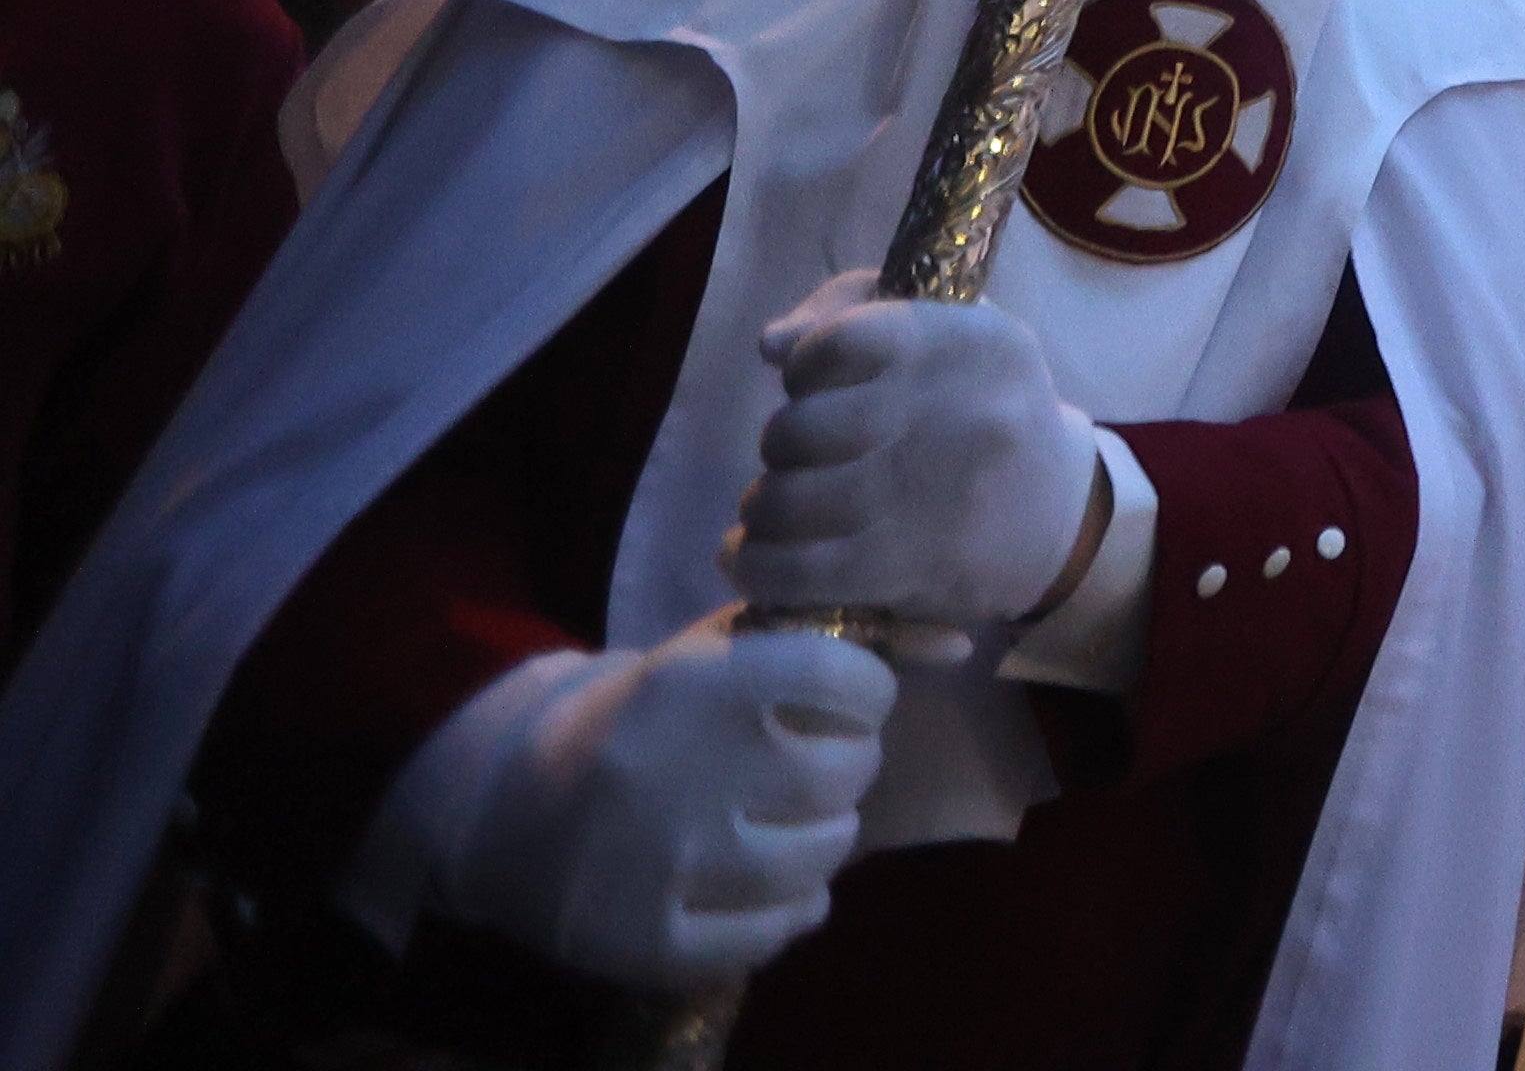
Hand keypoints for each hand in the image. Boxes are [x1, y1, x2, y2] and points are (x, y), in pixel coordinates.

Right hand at [423, 617, 890, 990]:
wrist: (509, 810)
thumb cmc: (647, 715)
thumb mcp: (724, 652)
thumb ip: (838, 639)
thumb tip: (959, 643)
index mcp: (696, 685)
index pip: (850, 682)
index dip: (861, 693)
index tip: (835, 702)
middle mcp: (681, 773)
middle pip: (848, 773)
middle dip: (843, 767)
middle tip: (803, 768)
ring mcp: (665, 865)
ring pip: (826, 854)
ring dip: (822, 837)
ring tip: (776, 820)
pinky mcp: (650, 942)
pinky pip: (780, 930)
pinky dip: (789, 907)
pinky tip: (757, 880)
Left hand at [737, 276, 1099, 631]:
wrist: (1058, 512)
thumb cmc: (981, 407)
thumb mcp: (944, 334)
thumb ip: (851, 314)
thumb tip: (771, 345)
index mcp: (967, 343)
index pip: (836, 343)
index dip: (804, 368)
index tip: (817, 389)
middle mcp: (957, 414)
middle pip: (799, 428)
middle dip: (780, 446)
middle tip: (798, 459)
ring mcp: (933, 497)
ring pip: (786, 502)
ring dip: (764, 507)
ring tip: (778, 509)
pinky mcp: (911, 568)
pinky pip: (796, 570)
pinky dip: (757, 566)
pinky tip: (755, 558)